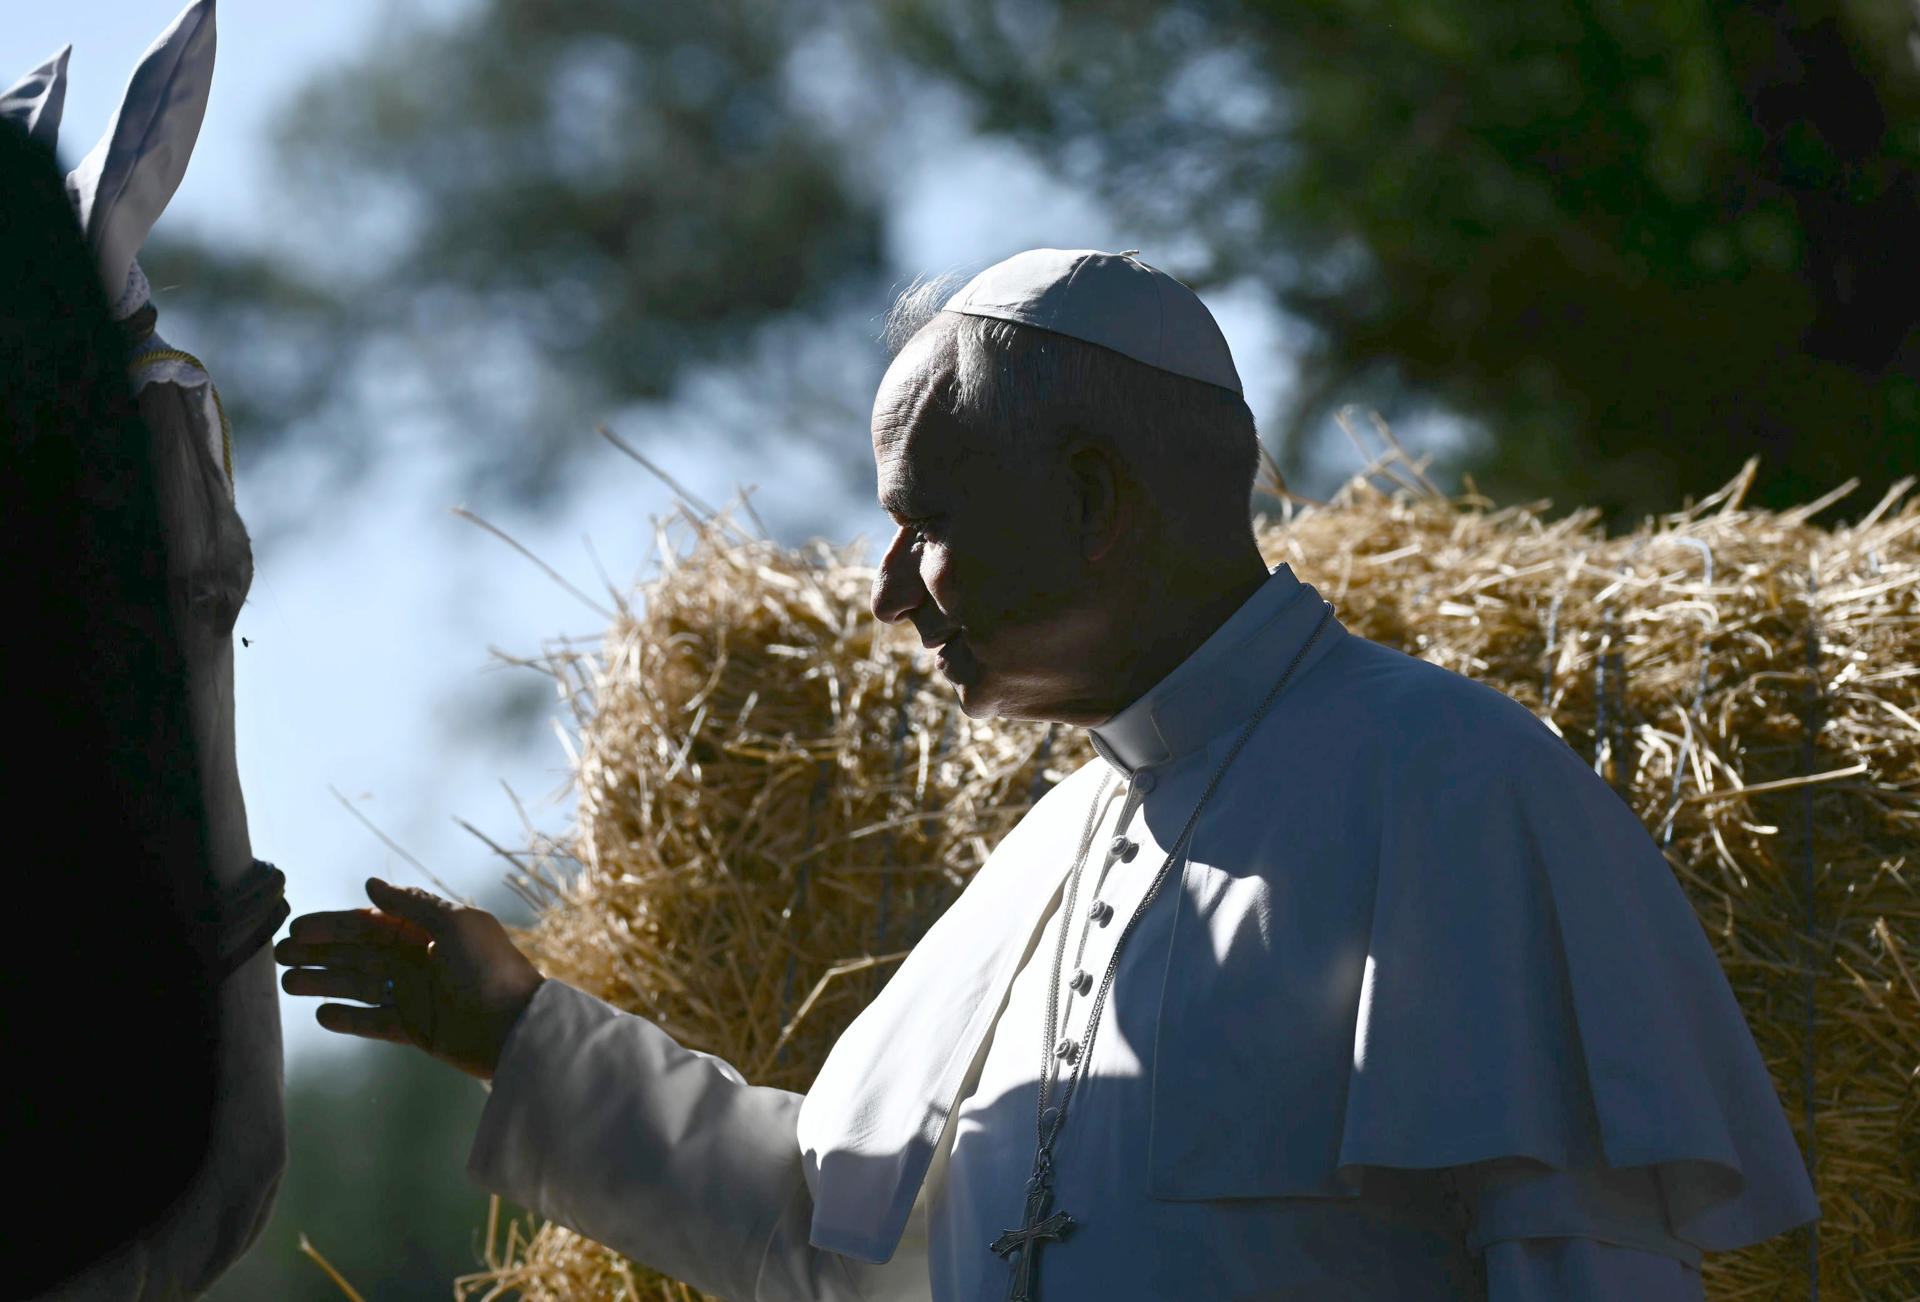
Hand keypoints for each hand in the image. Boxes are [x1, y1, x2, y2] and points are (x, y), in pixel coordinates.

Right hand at [275, 878, 544, 1080]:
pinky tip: (321, 1016)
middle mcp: (418, 960)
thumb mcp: (455, 925)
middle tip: (277, 954)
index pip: (371, 923)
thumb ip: (411, 905)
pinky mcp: (415, 1028)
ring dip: (324, 983)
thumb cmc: (491, 968)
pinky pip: (373, 1021)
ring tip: (288, 983)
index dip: (333, 925)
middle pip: (358, 953)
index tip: (297, 926)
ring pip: (359, 985)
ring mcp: (415, 994)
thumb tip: (369, 883)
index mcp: (428, 931)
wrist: (517, 1027)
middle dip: (319, 952)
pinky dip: (348, 1018)